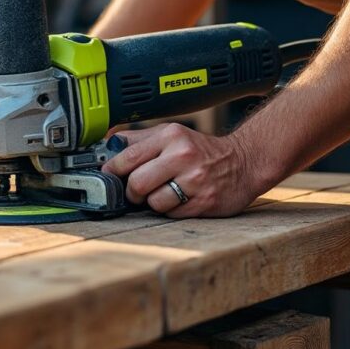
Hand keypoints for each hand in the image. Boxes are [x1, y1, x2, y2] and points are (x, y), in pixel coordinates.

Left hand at [102, 123, 269, 217]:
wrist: (244, 162)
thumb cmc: (200, 150)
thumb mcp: (170, 134)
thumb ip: (137, 140)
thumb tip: (105, 147)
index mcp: (171, 137)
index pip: (128, 157)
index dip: (113, 171)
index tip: (109, 176)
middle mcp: (183, 156)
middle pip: (137, 184)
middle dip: (132, 192)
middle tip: (137, 190)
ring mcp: (196, 181)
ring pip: (153, 203)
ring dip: (153, 203)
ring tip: (164, 193)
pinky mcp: (205, 202)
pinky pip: (172, 214)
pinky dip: (170, 210)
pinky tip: (180, 199)